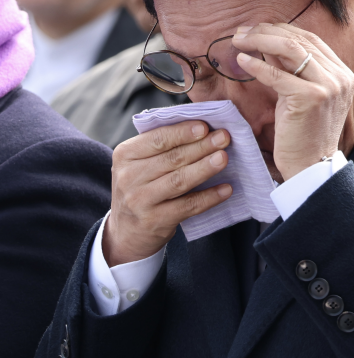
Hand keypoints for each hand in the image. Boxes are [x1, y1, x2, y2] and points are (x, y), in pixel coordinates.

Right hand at [103, 122, 232, 265]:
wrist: (126, 231)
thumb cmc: (141, 187)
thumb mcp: (139, 164)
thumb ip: (162, 147)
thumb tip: (202, 129)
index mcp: (125, 155)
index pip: (156, 139)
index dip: (182, 133)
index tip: (205, 126)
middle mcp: (129, 177)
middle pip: (171, 159)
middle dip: (201, 146)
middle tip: (224, 138)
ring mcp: (141, 200)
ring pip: (179, 181)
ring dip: (205, 168)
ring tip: (224, 158)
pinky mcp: (155, 220)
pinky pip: (188, 206)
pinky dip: (209, 197)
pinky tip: (226, 189)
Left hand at [232, 23, 353, 180]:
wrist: (312, 166)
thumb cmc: (304, 133)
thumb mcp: (301, 95)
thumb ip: (292, 69)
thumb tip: (266, 42)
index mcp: (342, 74)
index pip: (310, 39)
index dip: (280, 29)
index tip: (256, 30)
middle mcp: (340, 76)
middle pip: (299, 39)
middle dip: (266, 31)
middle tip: (241, 32)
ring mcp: (328, 86)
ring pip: (290, 47)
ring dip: (260, 39)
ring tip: (239, 40)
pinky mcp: (310, 97)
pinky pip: (277, 74)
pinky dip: (256, 65)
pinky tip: (242, 61)